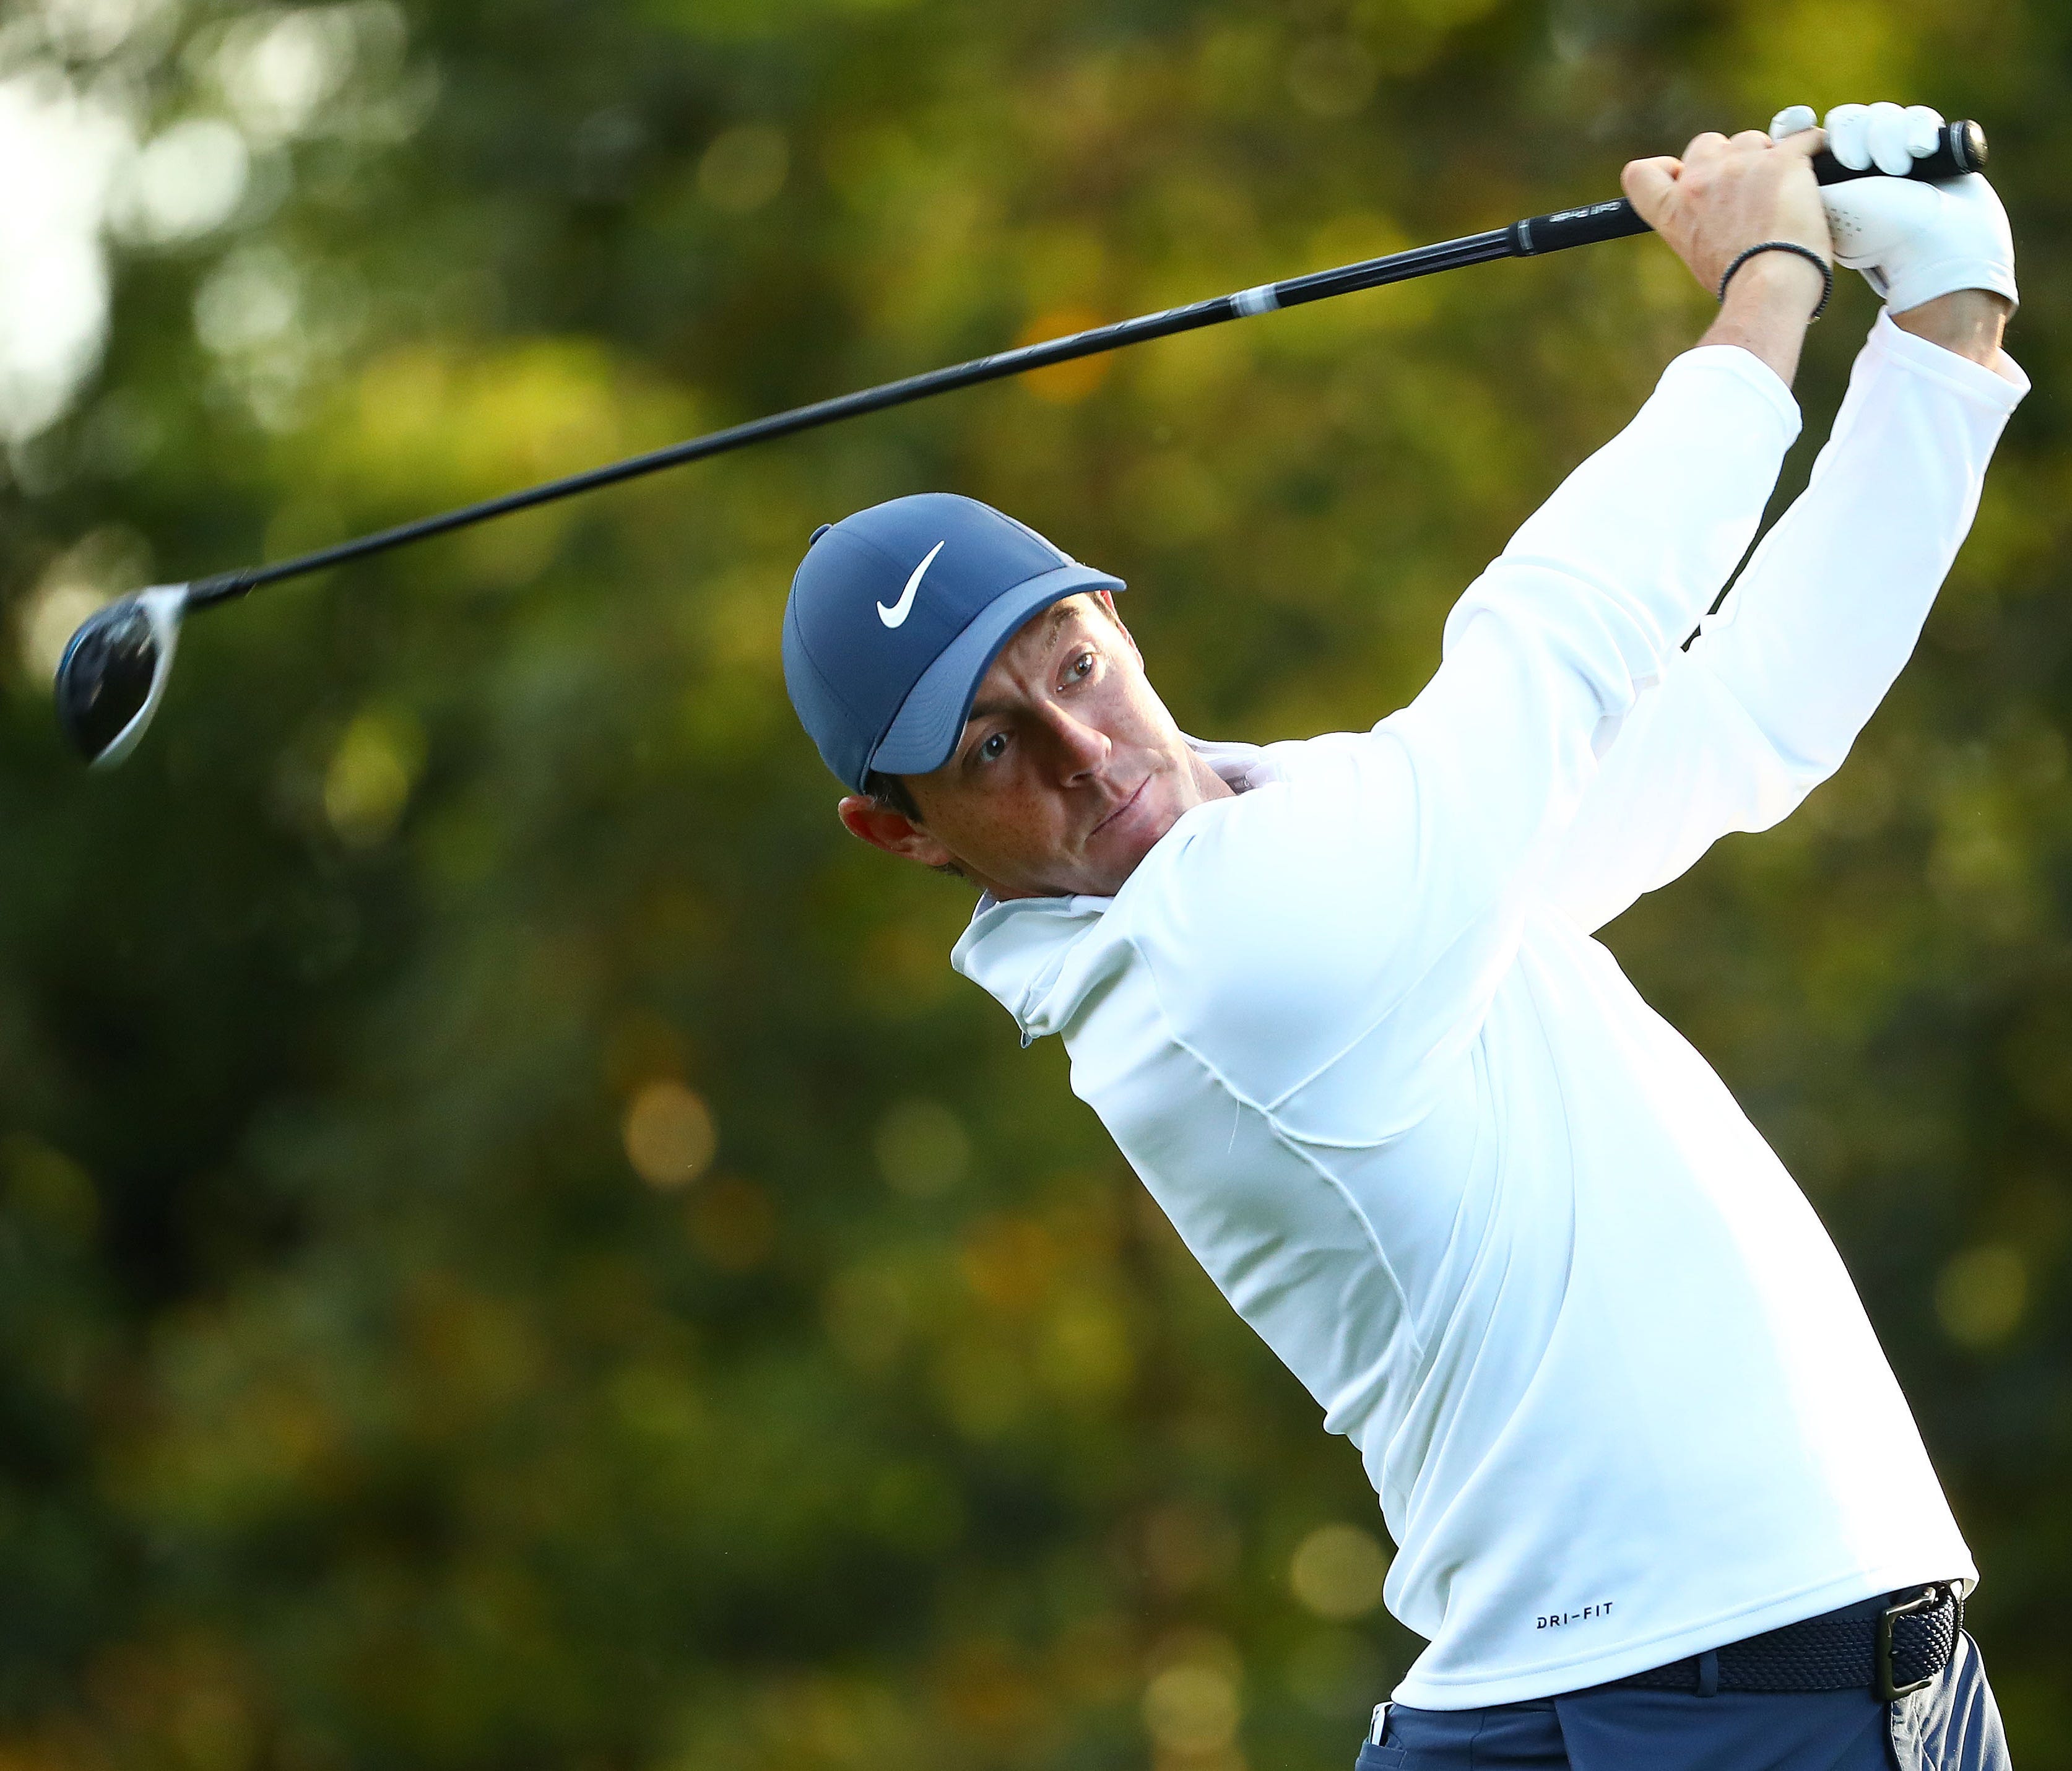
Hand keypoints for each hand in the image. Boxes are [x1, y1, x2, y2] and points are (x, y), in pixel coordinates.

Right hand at [1622, 126, 1832, 303]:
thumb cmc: (1739, 282)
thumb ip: (1699, 223)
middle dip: (1726, 158)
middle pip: (1706, 144)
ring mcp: (1740, 166)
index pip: (1641, 173)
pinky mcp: (1782, 160)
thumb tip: (1722, 220)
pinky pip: (1803, 138)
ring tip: (1783, 190)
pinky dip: (1812, 146)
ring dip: (1767, 156)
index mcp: (1672, 209)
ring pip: (1752, 139)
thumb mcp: (1697, 255)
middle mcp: (1700, 181)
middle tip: (1747, 188)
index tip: (1683, 175)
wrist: (1769, 285)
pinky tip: (1817, 160)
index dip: (1664, 168)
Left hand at [1769, 102, 2018, 315]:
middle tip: (1855, 165)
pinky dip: (1917, 129)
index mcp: (1824, 178)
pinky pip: (1918, 118)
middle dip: (1851, 135)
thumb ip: (1792, 177)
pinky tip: (1919, 150)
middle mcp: (1857, 162)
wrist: (1928, 250)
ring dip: (1884, 137)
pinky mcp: (1928, 146)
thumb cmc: (1869, 235)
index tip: (1801, 121)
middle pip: (1847, 120)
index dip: (1801, 124)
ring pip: (1881, 116)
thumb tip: (1774, 148)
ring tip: (1896, 169)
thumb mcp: (1821, 207)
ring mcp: (1893, 152)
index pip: (1806, 134)